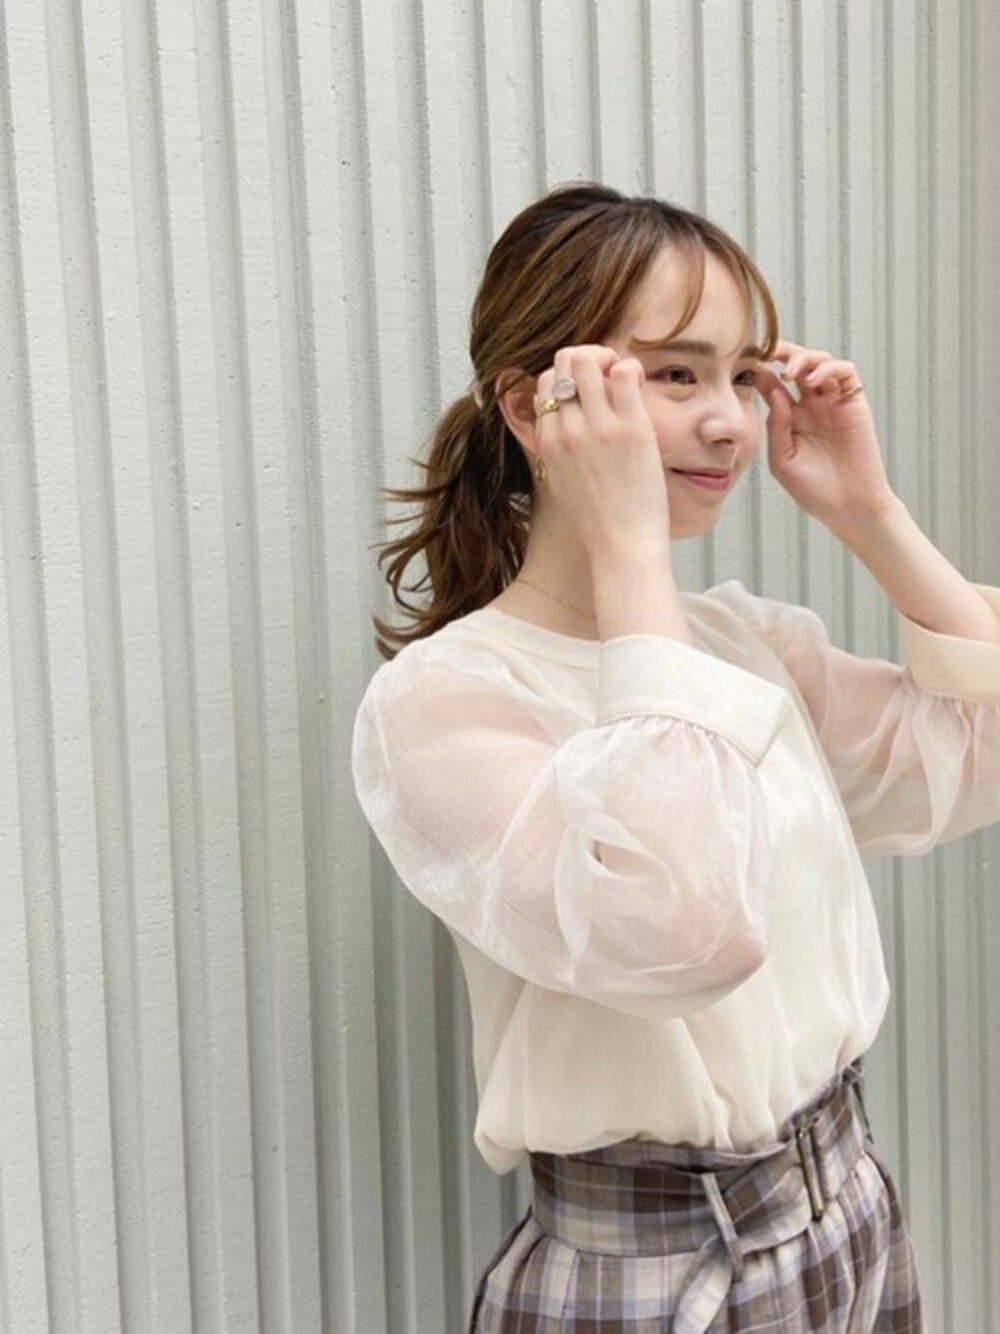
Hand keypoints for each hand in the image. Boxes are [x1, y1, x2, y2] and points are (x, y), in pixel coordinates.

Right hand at [532, 345, 670, 557]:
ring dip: (608, 358)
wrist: (621, 546)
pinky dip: (632, 368)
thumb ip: (557, 450)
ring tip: (624, 379)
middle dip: (586, 359)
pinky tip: (640, 386)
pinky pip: (625, 371)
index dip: (568, 379)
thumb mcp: (561, 482)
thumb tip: (559, 430)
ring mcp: (597, 426)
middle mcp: (566, 429)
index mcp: (547, 441)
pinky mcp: (630, 427)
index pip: (546, 384)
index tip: (590, 393)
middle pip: (563, 362)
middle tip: (608, 376)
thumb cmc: (598, 522)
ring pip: (589, 359)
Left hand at [754, 340, 896, 529]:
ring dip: (804, 358)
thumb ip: (776, 425)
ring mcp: (833, 402)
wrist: (848, 506)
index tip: (743, 366)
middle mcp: (811, 405)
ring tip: (791, 372)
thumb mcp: (782, 459)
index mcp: (789, 418)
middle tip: (766, 352)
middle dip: (781, 352)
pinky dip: (829, 368)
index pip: (771, 383)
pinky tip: (813, 381)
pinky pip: (845, 372)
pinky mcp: (854, 402)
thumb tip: (772, 391)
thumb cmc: (813, 489)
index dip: (758, 371)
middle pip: (796, 363)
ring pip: (820, 361)